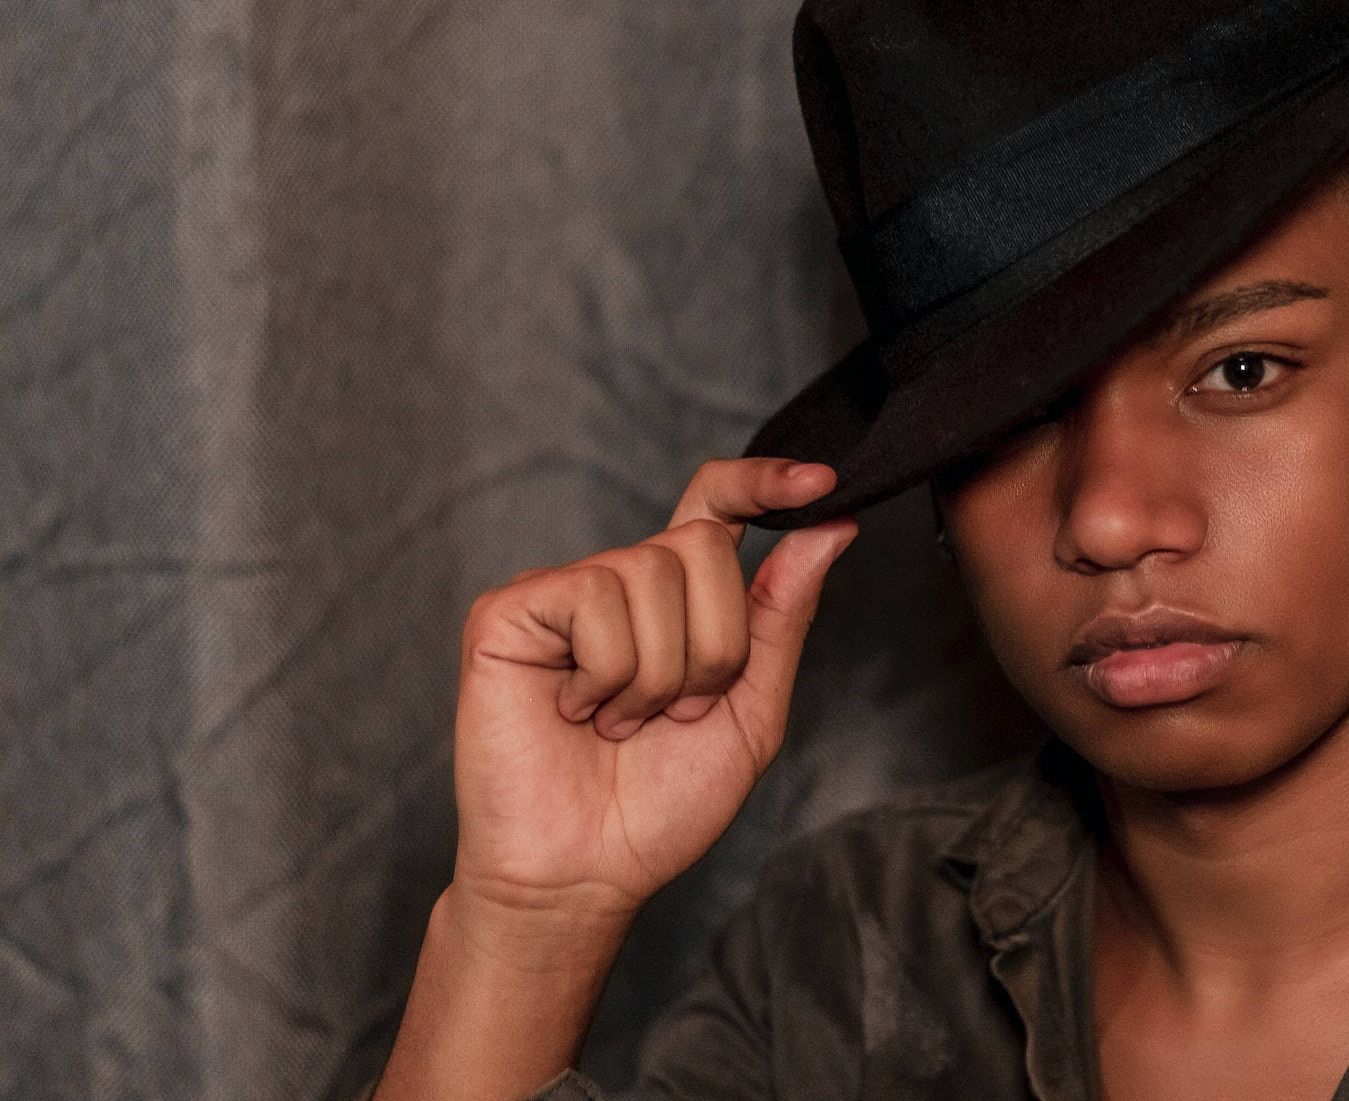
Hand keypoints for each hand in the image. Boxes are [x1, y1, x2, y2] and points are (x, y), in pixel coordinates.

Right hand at [449, 458, 856, 919]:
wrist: (587, 872)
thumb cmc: (662, 802)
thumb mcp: (752, 709)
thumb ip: (783, 615)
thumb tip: (831, 527)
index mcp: (679, 600)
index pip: (719, 506)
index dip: (765, 482)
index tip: (821, 482)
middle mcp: (621, 580)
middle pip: (703, 545)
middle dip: (714, 646)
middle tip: (675, 711)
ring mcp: (564, 590)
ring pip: (653, 571)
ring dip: (658, 673)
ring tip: (622, 720)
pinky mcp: (512, 610)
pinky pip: (594, 597)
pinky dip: (607, 672)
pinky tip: (578, 709)